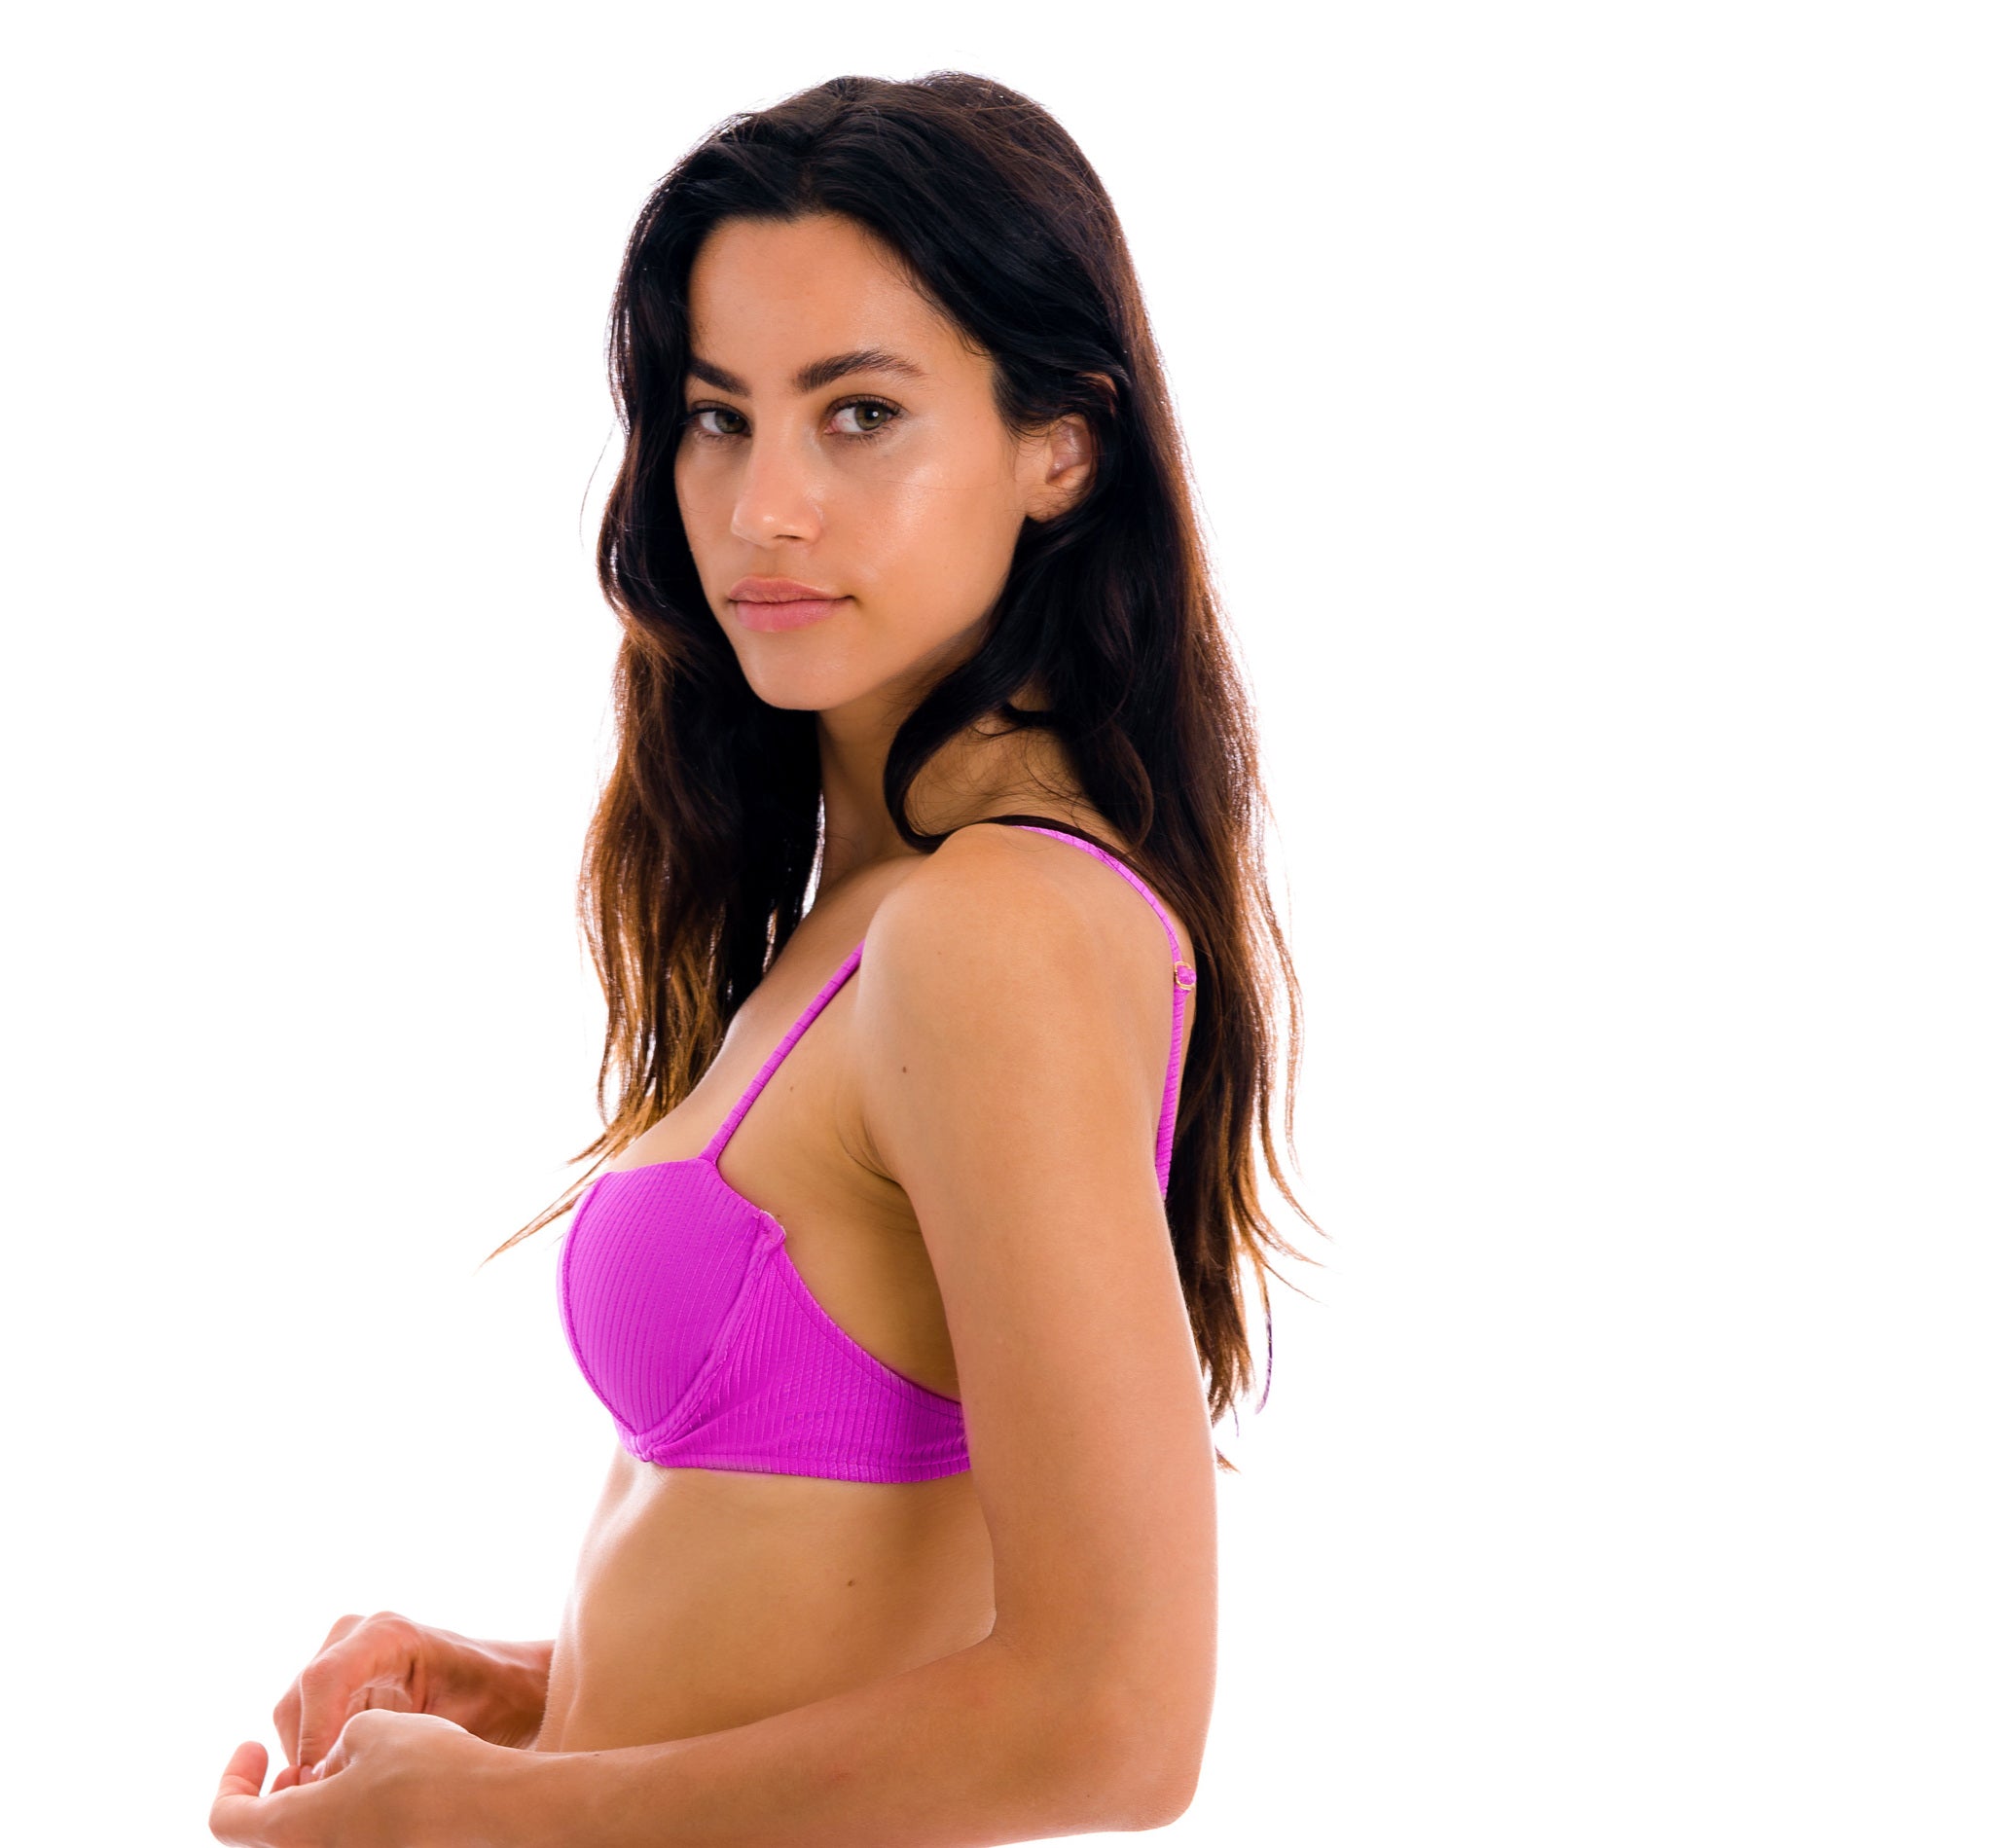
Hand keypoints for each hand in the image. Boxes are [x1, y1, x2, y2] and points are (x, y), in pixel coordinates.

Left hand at [210, 1710, 500, 1845]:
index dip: (232, 1779)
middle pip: (265, 1833)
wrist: (495, 1811)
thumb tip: (328, 1767)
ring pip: (307, 1838)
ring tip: (349, 1765)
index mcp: (292, 1829)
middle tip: (304, 1760)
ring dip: (312, 1805)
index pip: (226, 1817)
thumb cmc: (429, 1768)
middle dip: (277, 1791)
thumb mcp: (370, 1729)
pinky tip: (380, 1788)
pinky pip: (344, 1842)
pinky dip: (344, 1819)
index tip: (253, 1749)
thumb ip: (331, 1741)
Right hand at [271, 1610, 546, 1784]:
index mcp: (391, 1634)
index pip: (324, 1677)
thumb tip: (342, 1783)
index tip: (319, 1783)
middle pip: (297, 1700)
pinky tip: (340, 1780)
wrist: (507, 1686)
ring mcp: (342, 1653)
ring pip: (291, 1715)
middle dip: (304, 1755)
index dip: (312, 1734)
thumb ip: (399, 1746)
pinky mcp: (335, 1680)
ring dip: (305, 1758)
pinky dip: (310, 1755)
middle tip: (328, 1799)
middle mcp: (358, 1634)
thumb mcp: (456, 1723)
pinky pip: (302, 1722)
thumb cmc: (493, 1702)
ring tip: (339, 1792)